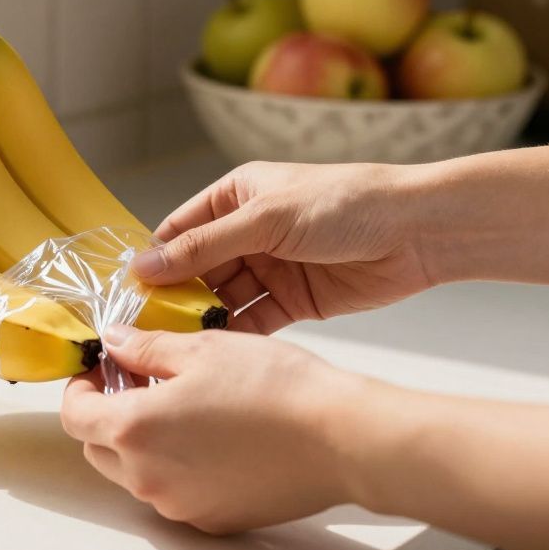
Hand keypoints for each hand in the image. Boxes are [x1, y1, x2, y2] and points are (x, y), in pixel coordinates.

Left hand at [60, 325, 363, 533]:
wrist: (341, 438)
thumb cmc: (277, 389)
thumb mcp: (202, 348)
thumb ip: (144, 348)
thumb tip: (114, 342)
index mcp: (134, 429)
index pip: (74, 415)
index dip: (81, 386)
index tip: (101, 368)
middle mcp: (148, 476)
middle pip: (97, 447)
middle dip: (107, 414)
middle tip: (139, 380)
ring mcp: (179, 503)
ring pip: (134, 473)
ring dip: (141, 440)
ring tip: (181, 404)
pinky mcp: (211, 518)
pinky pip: (173, 491)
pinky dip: (176, 464)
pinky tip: (210, 434)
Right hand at [133, 161, 434, 332]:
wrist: (418, 230)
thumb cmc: (345, 203)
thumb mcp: (266, 219)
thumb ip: (204, 247)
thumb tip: (145, 266)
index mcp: (235, 197)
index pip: (179, 231)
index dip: (155, 261)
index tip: (130, 294)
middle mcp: (248, 232)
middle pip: (196, 269)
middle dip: (176, 297)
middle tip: (150, 329)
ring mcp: (271, 267)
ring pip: (222, 297)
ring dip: (204, 319)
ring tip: (181, 346)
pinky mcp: (294, 300)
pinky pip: (253, 320)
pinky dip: (236, 334)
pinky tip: (219, 352)